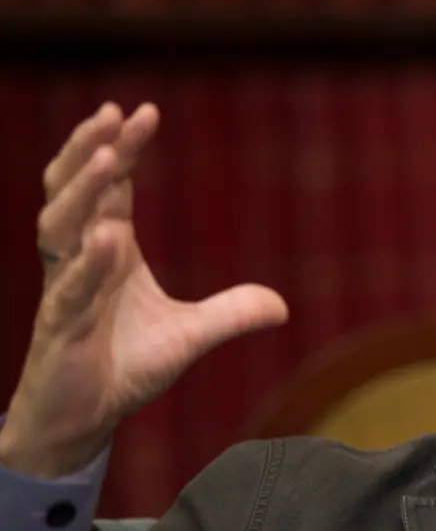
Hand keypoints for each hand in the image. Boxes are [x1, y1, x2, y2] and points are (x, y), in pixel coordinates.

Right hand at [0, 102, 287, 477]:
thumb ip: (230, 314)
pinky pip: (69, 291)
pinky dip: (88, 265)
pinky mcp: (58, 331)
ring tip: (107, 157)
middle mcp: (77, 261)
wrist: (84, 419)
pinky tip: (108, 239)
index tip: (144, 111)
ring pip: (58, 229)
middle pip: (74, 191)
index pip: (110, 188)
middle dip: (91, 150)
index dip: (121, 149)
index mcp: (106, 249)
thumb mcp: (189, 336)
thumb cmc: (123, 365)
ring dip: (82, 191)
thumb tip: (283, 306)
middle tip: (115, 113)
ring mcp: (63, 293)